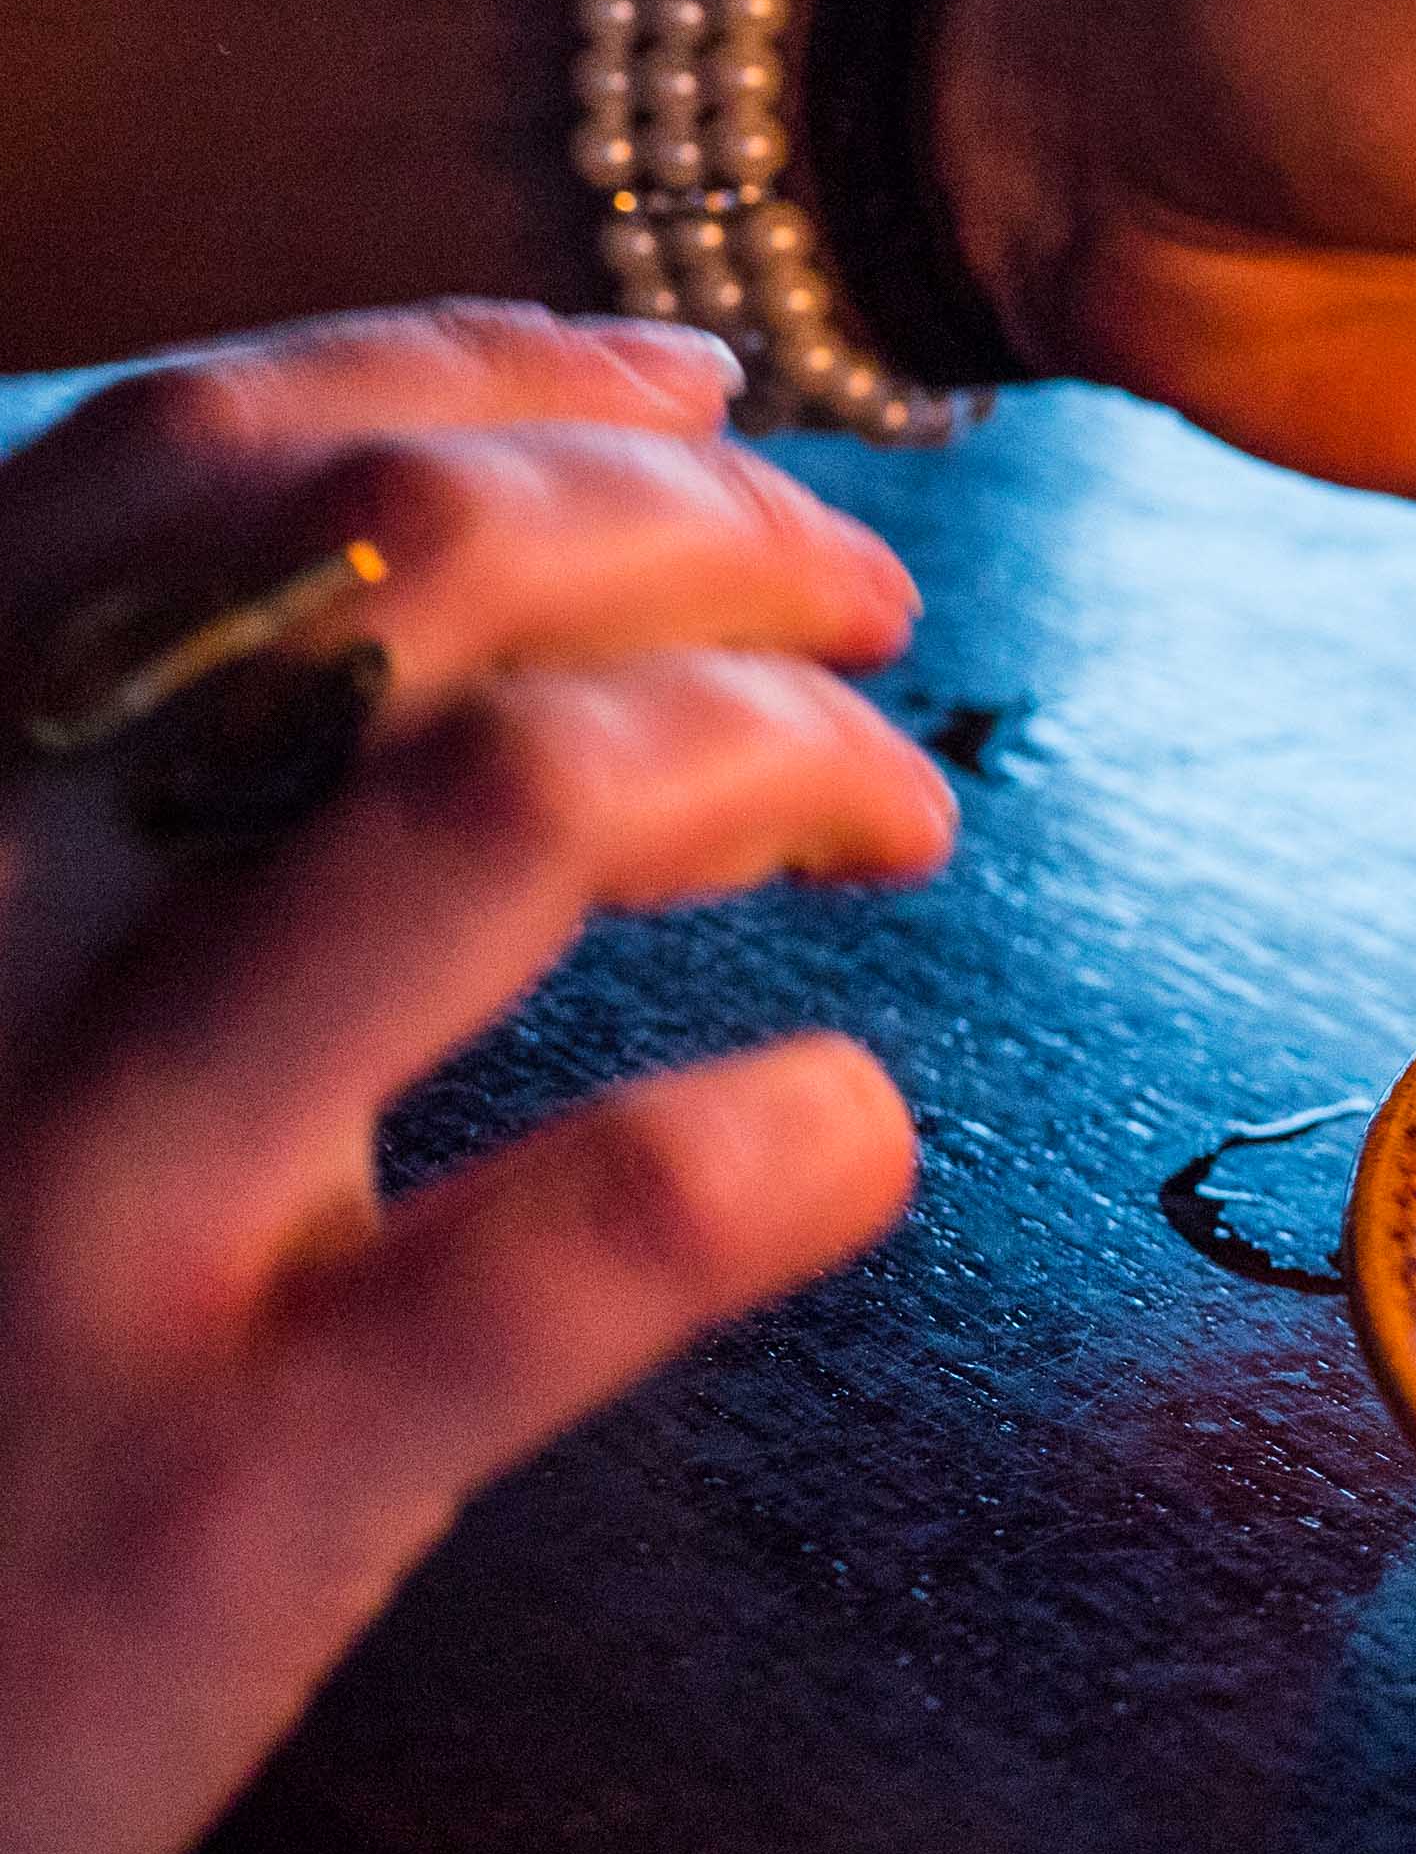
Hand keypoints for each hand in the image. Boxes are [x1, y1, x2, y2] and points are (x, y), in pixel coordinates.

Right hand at [0, 307, 959, 1853]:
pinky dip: (780, 1142)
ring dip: (780, 747)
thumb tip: (407, 581)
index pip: (194, 461)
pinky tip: (842, 1131)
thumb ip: (69, 814)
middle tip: (873, 602)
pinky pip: (584, 1233)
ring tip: (894, 807)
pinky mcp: (221, 1476)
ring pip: (505, 805)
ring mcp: (81, 1208)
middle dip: (705, 530)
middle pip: (395, 564)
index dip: (487, 377)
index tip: (692, 399)